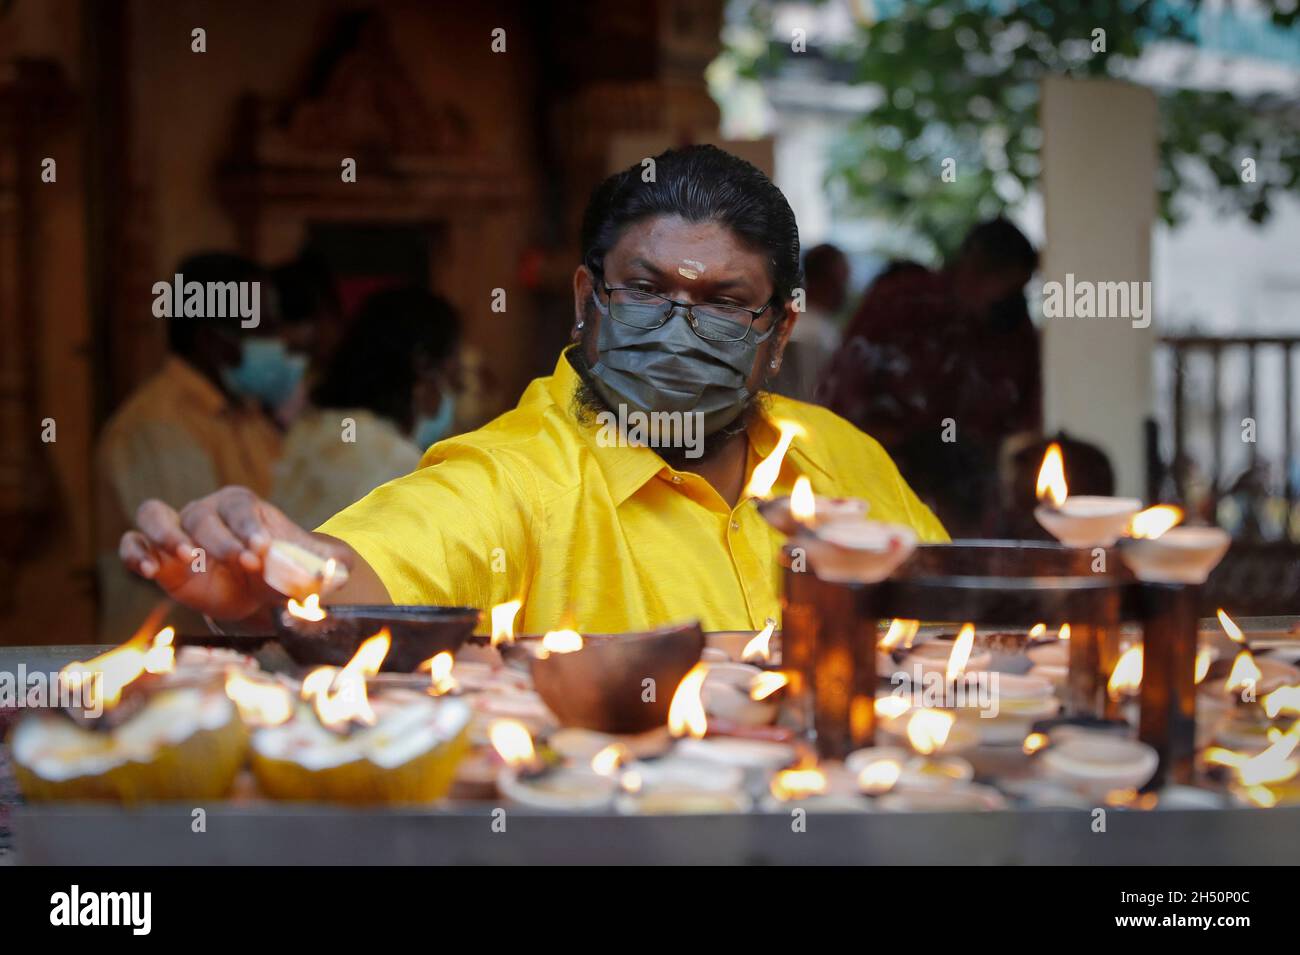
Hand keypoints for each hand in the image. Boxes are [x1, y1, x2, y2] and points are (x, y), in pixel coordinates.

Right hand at [119, 486, 353, 622]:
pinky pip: (134, 545)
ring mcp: (177, 532)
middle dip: (221, 539)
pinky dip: (135, 553)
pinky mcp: (158, 558)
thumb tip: (344, 572)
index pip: (238, 507)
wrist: (258, 593)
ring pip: (154, 515)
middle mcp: (206, 511)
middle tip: (242, 564)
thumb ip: (328, 566)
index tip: (262, 550)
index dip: (248, 527)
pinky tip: (149, 570)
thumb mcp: (310, 567)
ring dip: (166, 534)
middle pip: (201, 514)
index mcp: (242, 505)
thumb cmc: (282, 570)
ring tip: (185, 559)